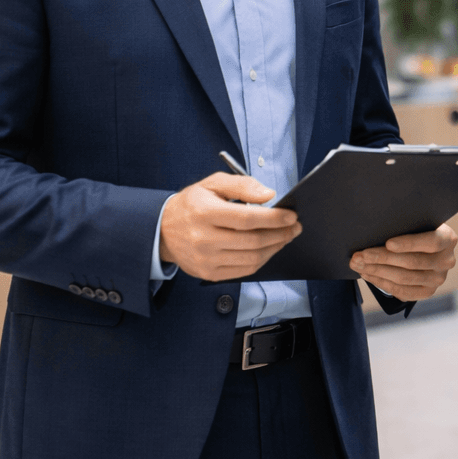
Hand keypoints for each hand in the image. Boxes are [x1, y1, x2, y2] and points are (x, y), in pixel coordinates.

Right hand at [159, 172, 300, 281]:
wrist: (163, 230)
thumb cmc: (192, 204)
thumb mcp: (213, 184)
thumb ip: (242, 185)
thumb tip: (268, 195)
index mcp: (204, 213)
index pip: (247, 219)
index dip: (274, 219)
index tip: (291, 216)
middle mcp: (203, 239)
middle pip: (253, 241)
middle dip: (281, 234)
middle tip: (295, 227)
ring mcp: (206, 260)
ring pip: (252, 258)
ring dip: (275, 248)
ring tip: (285, 237)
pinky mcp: (208, 273)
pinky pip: (244, 270)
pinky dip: (262, 259)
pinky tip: (269, 248)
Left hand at [350, 224, 457, 300]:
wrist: (427, 247)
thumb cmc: (417, 229)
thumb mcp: (418, 222)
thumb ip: (405, 225)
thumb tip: (377, 230)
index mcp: (448, 239)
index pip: (431, 242)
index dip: (409, 243)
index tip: (388, 243)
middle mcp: (446, 261)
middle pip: (412, 262)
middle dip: (383, 258)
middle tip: (361, 255)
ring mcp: (438, 279)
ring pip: (404, 278)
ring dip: (377, 271)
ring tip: (358, 264)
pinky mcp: (427, 292)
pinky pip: (401, 291)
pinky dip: (381, 282)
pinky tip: (368, 274)